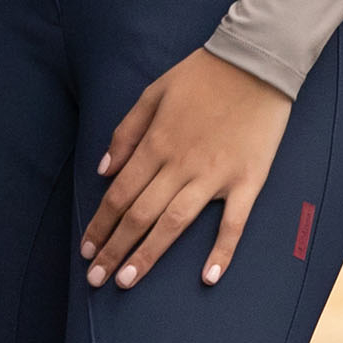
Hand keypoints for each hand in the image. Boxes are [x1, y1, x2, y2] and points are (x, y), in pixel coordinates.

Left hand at [80, 46, 292, 290]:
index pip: (120, 194)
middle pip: (140, 214)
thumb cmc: (201, 75)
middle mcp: (180, 164)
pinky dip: (221, 251)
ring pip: (174, 223)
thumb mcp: (153, 92)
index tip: (87, 250)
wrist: (255, 62)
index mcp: (156, 142)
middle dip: (114, 249)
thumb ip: (126, 132)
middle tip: (97, 279)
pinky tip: (209, 277)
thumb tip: (104, 170)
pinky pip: (233, 223)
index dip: (101, 224)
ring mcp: (215, 176)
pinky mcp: (247, 181)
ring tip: (127, 281)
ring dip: (148, 255)